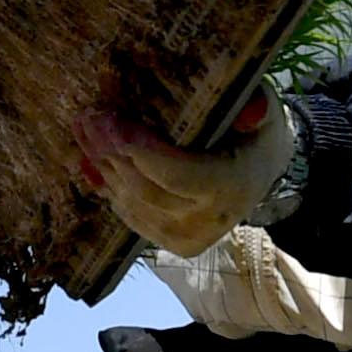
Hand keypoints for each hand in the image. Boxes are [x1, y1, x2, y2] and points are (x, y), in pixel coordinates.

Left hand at [85, 102, 287, 255]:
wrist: (259, 173)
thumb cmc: (255, 135)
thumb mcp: (265, 113)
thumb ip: (256, 108)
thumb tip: (252, 109)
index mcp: (231, 187)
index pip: (177, 175)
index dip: (141, 152)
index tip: (112, 122)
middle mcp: (207, 221)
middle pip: (145, 188)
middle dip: (112, 152)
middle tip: (90, 118)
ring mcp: (186, 238)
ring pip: (131, 202)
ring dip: (102, 166)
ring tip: (85, 130)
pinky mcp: (170, 243)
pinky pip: (129, 214)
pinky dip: (107, 186)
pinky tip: (90, 159)